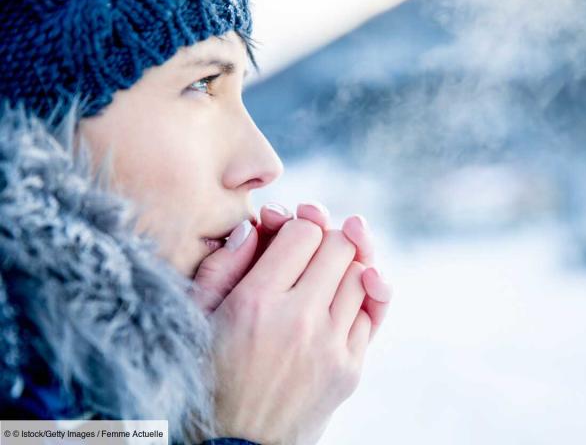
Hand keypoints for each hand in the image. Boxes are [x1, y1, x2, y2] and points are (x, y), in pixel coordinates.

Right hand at [210, 217, 370, 444]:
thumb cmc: (208, 375)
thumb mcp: (197, 317)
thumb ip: (222, 265)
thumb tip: (256, 226)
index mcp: (255, 303)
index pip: (305, 232)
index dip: (298, 225)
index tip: (287, 236)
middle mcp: (299, 322)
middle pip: (341, 246)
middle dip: (327, 237)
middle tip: (312, 246)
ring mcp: (331, 348)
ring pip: (363, 275)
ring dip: (347, 265)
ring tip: (326, 272)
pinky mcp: (349, 370)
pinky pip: (372, 312)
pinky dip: (361, 297)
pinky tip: (343, 297)